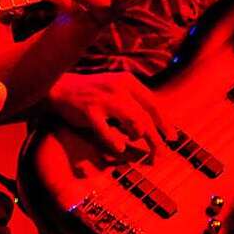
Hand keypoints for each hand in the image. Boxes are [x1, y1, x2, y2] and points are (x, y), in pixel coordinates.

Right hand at [47, 71, 174, 158]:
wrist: (61, 87)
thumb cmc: (93, 93)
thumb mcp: (116, 90)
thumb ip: (133, 103)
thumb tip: (154, 124)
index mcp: (128, 81)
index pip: (152, 103)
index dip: (164, 122)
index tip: (172, 137)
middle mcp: (119, 87)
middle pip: (146, 115)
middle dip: (156, 136)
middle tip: (162, 152)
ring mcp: (104, 99)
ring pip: (133, 121)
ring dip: (141, 137)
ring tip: (144, 149)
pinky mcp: (89, 111)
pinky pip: (106, 131)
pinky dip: (115, 141)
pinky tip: (121, 147)